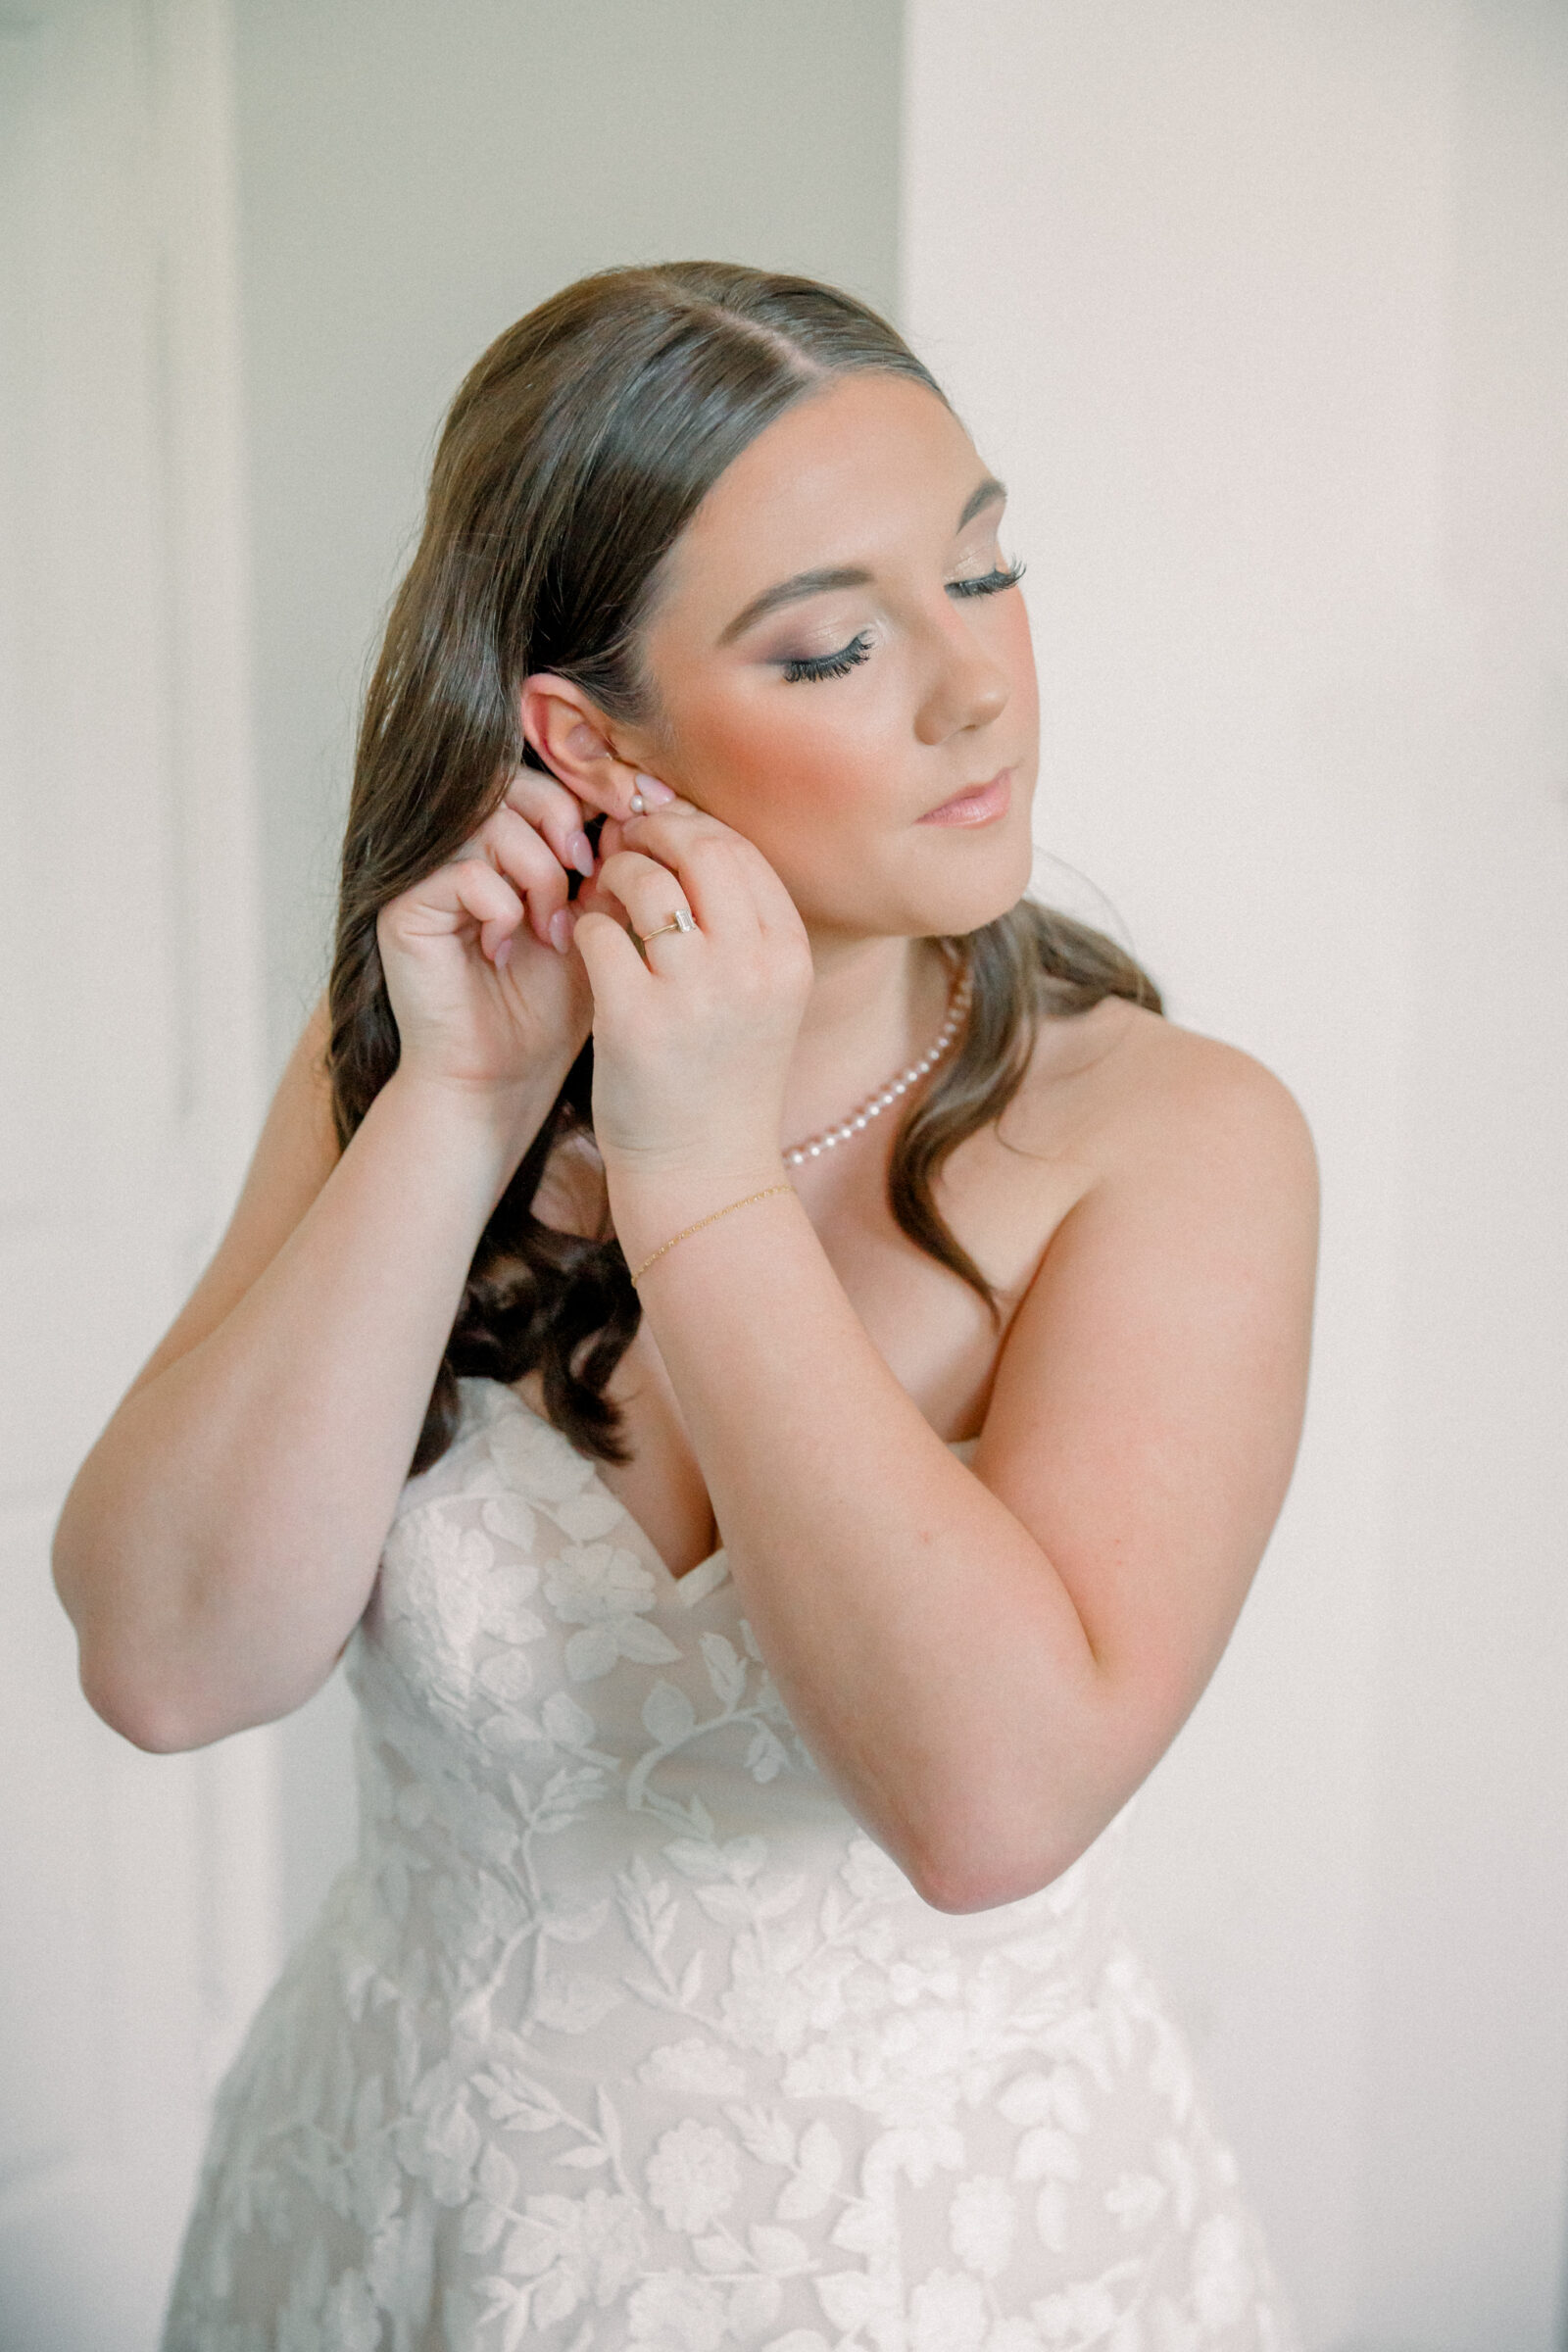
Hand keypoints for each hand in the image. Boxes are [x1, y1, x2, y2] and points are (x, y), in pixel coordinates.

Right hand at [376, 764, 598, 1112]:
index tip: (620, 835)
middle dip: (560, 822)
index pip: (538, 779)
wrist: (501, 1078)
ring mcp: (426, 875)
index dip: (583, 796)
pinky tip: (504, 948)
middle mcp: (460, 849)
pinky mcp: (403, 908)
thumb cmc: (548, 1011)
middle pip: (509, 782)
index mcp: (505, 845)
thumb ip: (606, 867)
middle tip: (585, 875)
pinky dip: (500, 907)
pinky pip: (462, 872)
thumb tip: (631, 809)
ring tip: (551, 929)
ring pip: (490, 823)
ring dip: (537, 873)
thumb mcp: (595, 927)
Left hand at [569, 798, 814, 1172]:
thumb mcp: (760, 995)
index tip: (660, 833)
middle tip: (623, 840)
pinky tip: (586, 942)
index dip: (693, 827)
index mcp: (788, 956)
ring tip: (603, 891)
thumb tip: (674, 832)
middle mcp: (751, 968)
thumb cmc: (722, 1076)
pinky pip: (599, 932)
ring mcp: (694, 993)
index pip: (743, 850)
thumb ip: (736, 922)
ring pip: (646, 881)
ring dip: (615, 873)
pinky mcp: (635, 1019)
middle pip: (702, 849)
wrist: (703, 1170)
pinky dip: (586, 925)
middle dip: (654, 832)